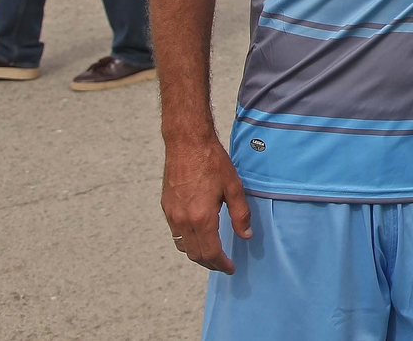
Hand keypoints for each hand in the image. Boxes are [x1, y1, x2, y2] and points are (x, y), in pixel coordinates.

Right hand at [161, 135, 252, 274]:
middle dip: (210, 263)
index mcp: (202, 218)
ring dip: (197, 255)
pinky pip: (175, 234)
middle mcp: (183, 220)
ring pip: (183, 247)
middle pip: (195, 254)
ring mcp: (172, 215)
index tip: (231, 268)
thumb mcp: (234, 187)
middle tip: (223, 265)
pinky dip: (186, 242)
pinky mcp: (166, 207)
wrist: (186, 143)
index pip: (211, 252)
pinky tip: (197, 237)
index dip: (221, 264)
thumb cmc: (212, 162)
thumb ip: (241, 214)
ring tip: (212, 254)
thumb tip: (246, 235)